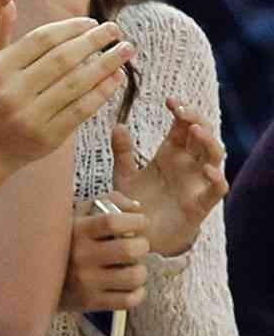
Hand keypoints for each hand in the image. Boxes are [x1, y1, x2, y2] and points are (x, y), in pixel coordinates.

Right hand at [0, 13, 134, 165]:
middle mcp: (11, 92)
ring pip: (77, 83)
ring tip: (126, 50)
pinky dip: (104, 91)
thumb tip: (8, 3)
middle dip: (94, 41)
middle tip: (116, 30)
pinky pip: (83, 108)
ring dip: (107, 64)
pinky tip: (117, 77)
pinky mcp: (47, 136)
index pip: (42, 39)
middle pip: (63, 58)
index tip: (93, 21)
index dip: (71, 27)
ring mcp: (29, 115)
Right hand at [61, 192, 150, 311]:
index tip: (140, 222)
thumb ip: (107, 202)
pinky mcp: (89, 302)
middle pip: (130, 249)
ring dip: (140, 270)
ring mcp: (85, 282)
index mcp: (76, 231)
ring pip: (134, 276)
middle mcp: (79, 256)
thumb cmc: (63, 242)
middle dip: (142, 245)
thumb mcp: (76, 215)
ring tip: (131, 267)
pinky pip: (128, 300)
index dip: (136, 220)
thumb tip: (136, 207)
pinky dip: (136, 293)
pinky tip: (127, 286)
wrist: (30, 276)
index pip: (114, 221)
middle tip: (137, 245)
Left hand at [109, 100, 227, 256]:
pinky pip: (217, 189)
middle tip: (182, 111)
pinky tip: (208, 171)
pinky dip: (216, 179)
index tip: (170, 101)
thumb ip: (122, 152)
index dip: (182, 111)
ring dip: (209, 142)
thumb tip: (118, 125)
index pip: (183, 126)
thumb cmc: (136, 202)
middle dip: (196, 120)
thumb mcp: (125, 174)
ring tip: (195, 131)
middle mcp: (188, 165)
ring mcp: (196, 182)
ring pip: (215, 157)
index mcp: (171, 154)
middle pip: (202, 135)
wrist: (139, 234)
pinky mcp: (201, 204)